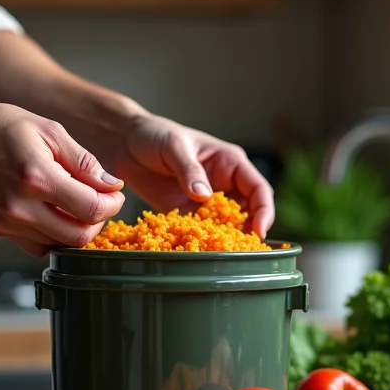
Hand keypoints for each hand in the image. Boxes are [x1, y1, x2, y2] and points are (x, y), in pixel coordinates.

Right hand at [0, 101, 124, 256]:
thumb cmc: (0, 126)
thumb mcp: (50, 131)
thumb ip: (85, 163)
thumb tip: (112, 185)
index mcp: (37, 177)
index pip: (92, 209)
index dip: (112, 204)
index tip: (114, 195)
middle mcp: (20, 206)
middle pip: (79, 236)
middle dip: (98, 221)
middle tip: (100, 202)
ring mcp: (6, 222)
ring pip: (60, 244)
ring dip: (76, 228)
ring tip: (74, 204)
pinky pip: (38, 246)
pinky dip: (53, 235)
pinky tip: (53, 213)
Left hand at [109, 113, 274, 237]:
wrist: (125, 144)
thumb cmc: (155, 135)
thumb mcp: (174, 146)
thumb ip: (189, 169)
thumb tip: (204, 195)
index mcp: (230, 163)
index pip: (258, 189)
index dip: (264, 211)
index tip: (259, 231)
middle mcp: (223, 184)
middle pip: (248, 213)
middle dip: (247, 232)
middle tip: (241, 251)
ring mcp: (205, 201)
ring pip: (225, 226)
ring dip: (224, 240)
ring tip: (220, 255)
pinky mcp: (186, 213)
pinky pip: (199, 231)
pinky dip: (199, 242)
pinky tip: (194, 251)